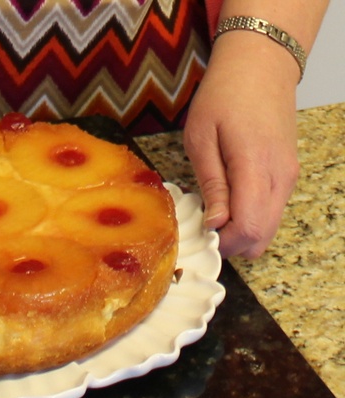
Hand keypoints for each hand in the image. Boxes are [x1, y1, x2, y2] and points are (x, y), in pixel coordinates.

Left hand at [184, 33, 299, 258]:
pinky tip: (227, 199)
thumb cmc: (224, 95)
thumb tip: (215, 224)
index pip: (247, 228)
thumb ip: (212, 184)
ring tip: (212, 208)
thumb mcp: (201, 138)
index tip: (198, 230)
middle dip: (229, 242)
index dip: (221, 241)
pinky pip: (270, 211)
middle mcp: (280, 178)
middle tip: (201, 223)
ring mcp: (288, 178)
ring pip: (268, 228)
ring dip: (239, 231)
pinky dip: (249, 217)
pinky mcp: (287, 175)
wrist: (261, 65)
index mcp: (256, 167)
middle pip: (260, 238)